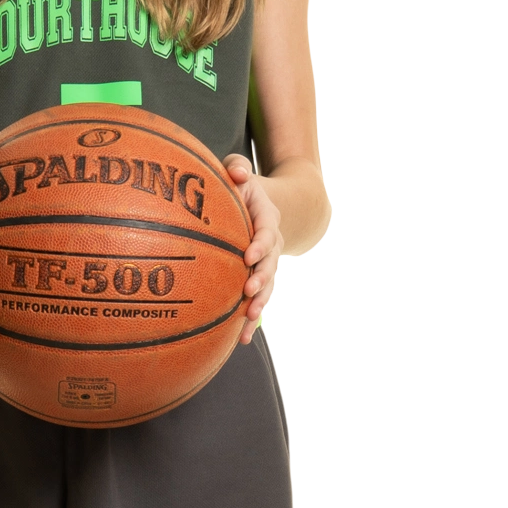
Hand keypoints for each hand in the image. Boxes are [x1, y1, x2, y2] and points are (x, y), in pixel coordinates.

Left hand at [225, 155, 281, 344]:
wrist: (264, 205)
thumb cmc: (241, 188)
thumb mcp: (239, 172)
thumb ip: (236, 168)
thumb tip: (236, 173)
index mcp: (266, 218)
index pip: (265, 231)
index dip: (260, 244)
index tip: (248, 256)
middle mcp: (270, 243)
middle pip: (271, 264)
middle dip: (262, 279)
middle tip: (249, 291)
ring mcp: (267, 263)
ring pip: (268, 286)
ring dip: (260, 303)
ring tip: (249, 319)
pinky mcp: (259, 279)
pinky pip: (258, 300)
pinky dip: (251, 320)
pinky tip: (241, 339)